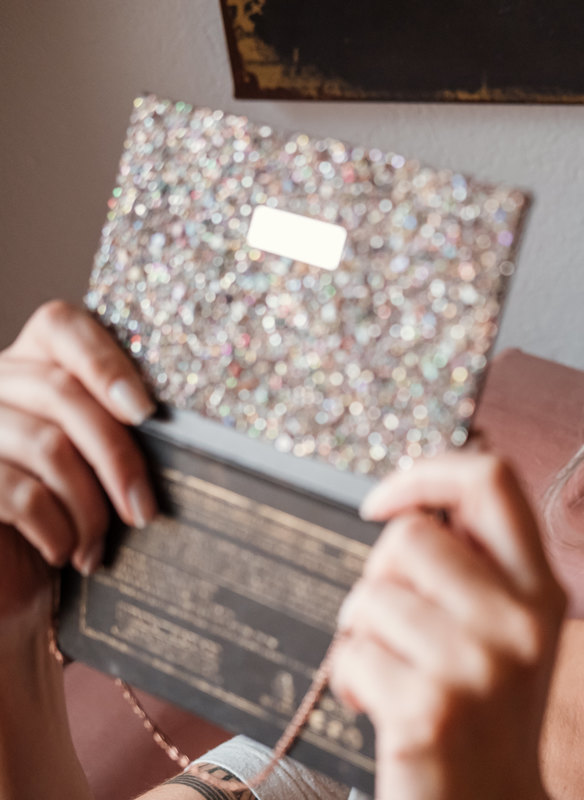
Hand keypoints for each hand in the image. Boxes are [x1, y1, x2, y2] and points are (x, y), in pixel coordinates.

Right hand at [0, 300, 155, 629]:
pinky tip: (66, 553)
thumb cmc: (65, 524)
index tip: (147, 412)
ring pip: (46, 445)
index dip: (105, 361)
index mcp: (30, 367)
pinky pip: (19, 492)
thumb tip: (195, 430)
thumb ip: (124, 430)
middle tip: (146, 511)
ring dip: (89, 505)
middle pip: (62, 391)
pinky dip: (56, 528)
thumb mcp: (99, 469)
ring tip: (100, 545)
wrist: (12, 590)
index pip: (60, 324)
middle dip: (117, 457)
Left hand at [330, 451, 566, 799]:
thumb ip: (479, 565)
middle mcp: (520, 621)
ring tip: (391, 672)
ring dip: (360, 634)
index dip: (427, 472)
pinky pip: (351, 654)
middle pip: (410, 535)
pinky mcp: (429, 709)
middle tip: (393, 625)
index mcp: (540, 590)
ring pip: (370, 595)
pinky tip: (381, 708)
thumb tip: (416, 496)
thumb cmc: (484, 717)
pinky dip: (350, 681)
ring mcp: (479, 665)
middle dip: (378, 577)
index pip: (492, 480)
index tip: (383, 501)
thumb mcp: (508, 632)